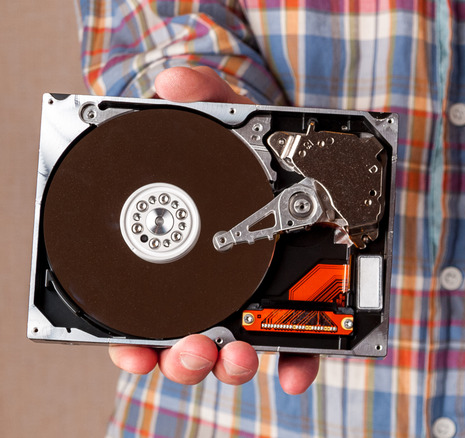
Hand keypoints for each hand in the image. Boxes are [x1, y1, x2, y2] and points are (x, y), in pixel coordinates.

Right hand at [109, 66, 318, 393]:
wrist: (305, 155)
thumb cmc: (255, 145)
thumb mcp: (228, 117)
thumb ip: (202, 98)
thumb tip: (173, 83)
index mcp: (186, 258)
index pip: (149, 312)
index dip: (136, 341)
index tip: (135, 350)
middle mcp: (217, 290)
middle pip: (190, 343)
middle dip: (186, 358)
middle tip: (191, 349)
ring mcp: (259, 301)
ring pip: (236, 352)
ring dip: (229, 364)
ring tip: (234, 354)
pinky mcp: (303, 306)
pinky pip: (296, 347)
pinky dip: (294, 363)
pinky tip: (292, 372)